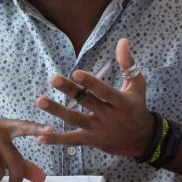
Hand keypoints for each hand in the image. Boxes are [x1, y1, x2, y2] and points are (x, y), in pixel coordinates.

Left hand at [35, 38, 152, 157]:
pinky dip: (56, 139)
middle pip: (86, 102)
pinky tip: (40, 137)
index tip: (76, 73)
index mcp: (121, 102)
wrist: (142, 141)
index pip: (105, 91)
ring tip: (40, 101)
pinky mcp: (91, 140)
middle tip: (53, 78)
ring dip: (57, 111)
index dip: (91, 83)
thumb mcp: (137, 86)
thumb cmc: (137, 108)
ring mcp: (98, 129)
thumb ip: (128, 64)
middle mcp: (109, 116)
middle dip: (70, 90)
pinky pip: (72, 140)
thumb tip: (122, 40)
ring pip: (75, 120)